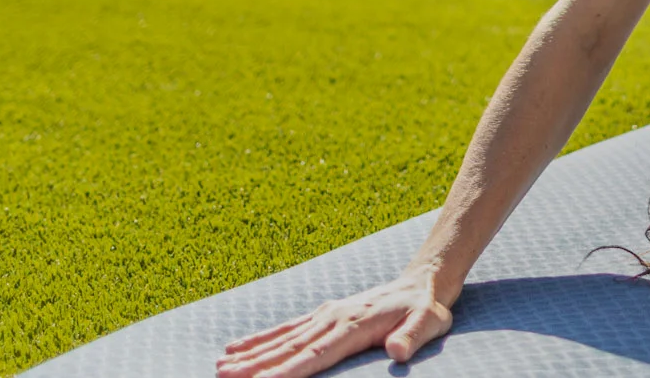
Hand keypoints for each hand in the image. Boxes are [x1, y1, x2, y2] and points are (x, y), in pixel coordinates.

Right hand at [216, 273, 453, 376]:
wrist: (422, 281)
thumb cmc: (426, 309)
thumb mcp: (430, 322)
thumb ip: (413, 337)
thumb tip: (397, 351)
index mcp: (353, 326)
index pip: (314, 356)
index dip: (286, 372)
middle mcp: (332, 319)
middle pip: (289, 348)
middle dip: (255, 366)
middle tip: (223, 377)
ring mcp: (325, 315)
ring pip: (281, 339)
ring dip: (250, 354)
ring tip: (220, 367)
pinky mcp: (322, 314)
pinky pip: (286, 330)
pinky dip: (260, 339)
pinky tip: (238, 348)